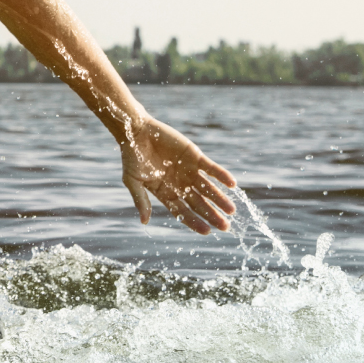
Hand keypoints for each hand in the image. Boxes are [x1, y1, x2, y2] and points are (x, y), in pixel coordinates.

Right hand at [119, 117, 237, 233]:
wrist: (136, 131)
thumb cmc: (131, 157)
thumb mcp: (132, 180)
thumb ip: (141, 200)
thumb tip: (144, 222)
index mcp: (165, 193)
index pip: (183, 211)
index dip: (195, 222)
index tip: (207, 231)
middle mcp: (180, 185)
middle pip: (199, 203)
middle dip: (212, 215)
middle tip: (225, 226)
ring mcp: (189, 171)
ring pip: (208, 188)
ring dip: (220, 198)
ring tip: (231, 210)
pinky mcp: (195, 157)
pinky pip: (212, 169)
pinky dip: (222, 176)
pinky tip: (232, 184)